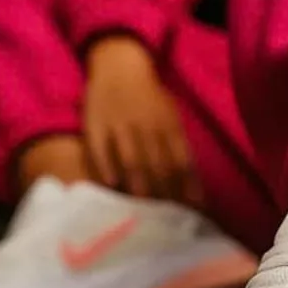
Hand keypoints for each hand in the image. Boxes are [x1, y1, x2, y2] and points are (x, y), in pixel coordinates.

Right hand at [83, 34, 200, 204]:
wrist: (120, 65)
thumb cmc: (151, 98)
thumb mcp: (171, 117)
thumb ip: (179, 149)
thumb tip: (192, 189)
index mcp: (168, 125)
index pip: (180, 161)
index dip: (186, 187)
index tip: (190, 212)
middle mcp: (147, 126)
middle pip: (157, 165)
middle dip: (164, 194)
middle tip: (165, 221)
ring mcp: (120, 125)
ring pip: (131, 159)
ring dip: (138, 185)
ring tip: (141, 212)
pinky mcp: (95, 125)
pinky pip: (100, 150)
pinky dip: (106, 167)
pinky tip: (111, 185)